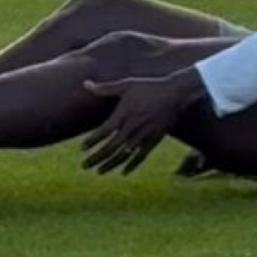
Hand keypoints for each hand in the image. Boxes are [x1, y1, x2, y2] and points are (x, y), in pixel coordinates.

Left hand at [81, 68, 206, 174]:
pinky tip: (123, 172)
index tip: (82, 148)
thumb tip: (85, 84)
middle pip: (111, 147)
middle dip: (96, 158)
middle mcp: (132, 127)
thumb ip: (105, 88)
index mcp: (124, 113)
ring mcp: (143, 135)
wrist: (175, 94)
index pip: (103, 131)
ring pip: (124, 155)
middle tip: (84, 166)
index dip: (92, 141)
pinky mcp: (154, 140)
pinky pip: (140, 157)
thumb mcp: (126, 84)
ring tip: (98, 171)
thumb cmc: (148, 86)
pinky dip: (131, 165)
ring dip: (110, 165)